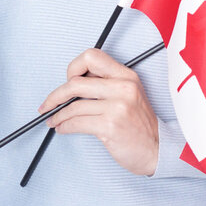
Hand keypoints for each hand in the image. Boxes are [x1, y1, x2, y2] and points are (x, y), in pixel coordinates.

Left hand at [37, 48, 158, 176]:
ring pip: (73, 106)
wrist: (157, 148)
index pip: (92, 57)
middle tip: (48, 104)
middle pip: (76, 82)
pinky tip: (63, 128)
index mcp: (127, 76)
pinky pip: (76, 123)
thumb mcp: (130, 94)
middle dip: (55, 95)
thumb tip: (72, 83)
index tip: (69, 80)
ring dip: (57, 115)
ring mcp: (118, 107)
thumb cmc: (140, 124)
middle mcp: (124, 88)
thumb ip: (106, 84)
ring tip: (55, 120)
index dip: (74, 68)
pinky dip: (64, 127)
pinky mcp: (110, 126)